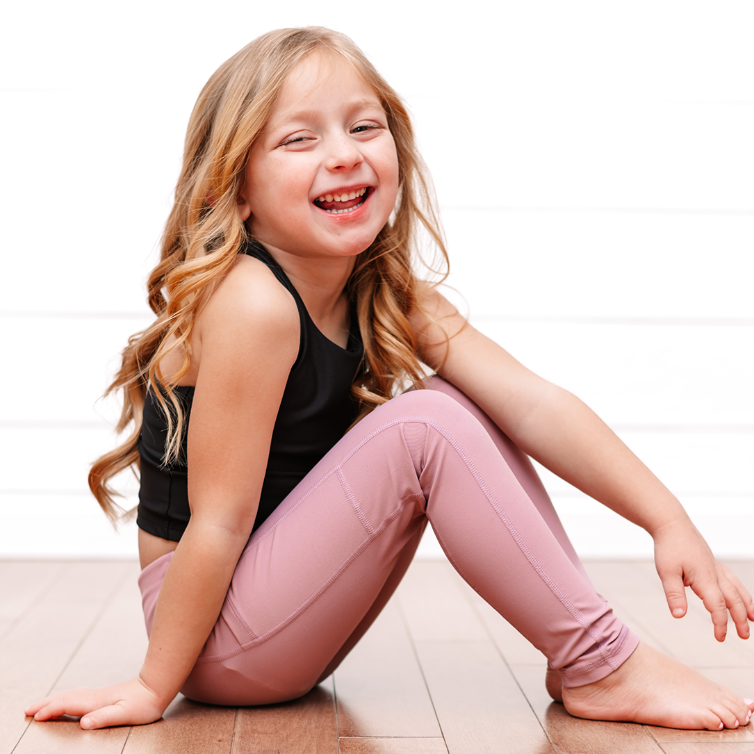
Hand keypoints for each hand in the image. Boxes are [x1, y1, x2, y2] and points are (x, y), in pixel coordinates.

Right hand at [24, 676, 167, 729]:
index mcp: (98, 702)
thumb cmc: (144, 704)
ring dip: (53, 700)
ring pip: (71, 695)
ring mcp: (99, 694)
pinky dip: (64, 698)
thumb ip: (105, 717)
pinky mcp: (103, 696)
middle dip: (46, 704)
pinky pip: (77, 696)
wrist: (157, 686)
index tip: (35, 717)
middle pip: (66, 698)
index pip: (69, 705)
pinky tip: (64, 701)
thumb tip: (84, 723)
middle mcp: (96, 696)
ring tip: (39, 706)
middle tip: (27, 710)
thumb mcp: (126, 713)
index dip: (52, 711)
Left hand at [653, 518, 753, 641]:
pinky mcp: (713, 562)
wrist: (671, 524)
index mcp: (704, 578)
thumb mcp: (666, 572)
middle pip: (733, 600)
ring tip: (753, 619)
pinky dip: (740, 590)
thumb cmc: (668, 547)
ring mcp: (715, 567)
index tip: (720, 638)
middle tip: (744, 636)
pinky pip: (732, 579)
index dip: (720, 623)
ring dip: (746, 605)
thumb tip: (679, 616)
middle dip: (740, 619)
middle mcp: (715, 573)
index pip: (717, 606)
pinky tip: (739, 596)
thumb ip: (674, 595)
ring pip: (737, 588)